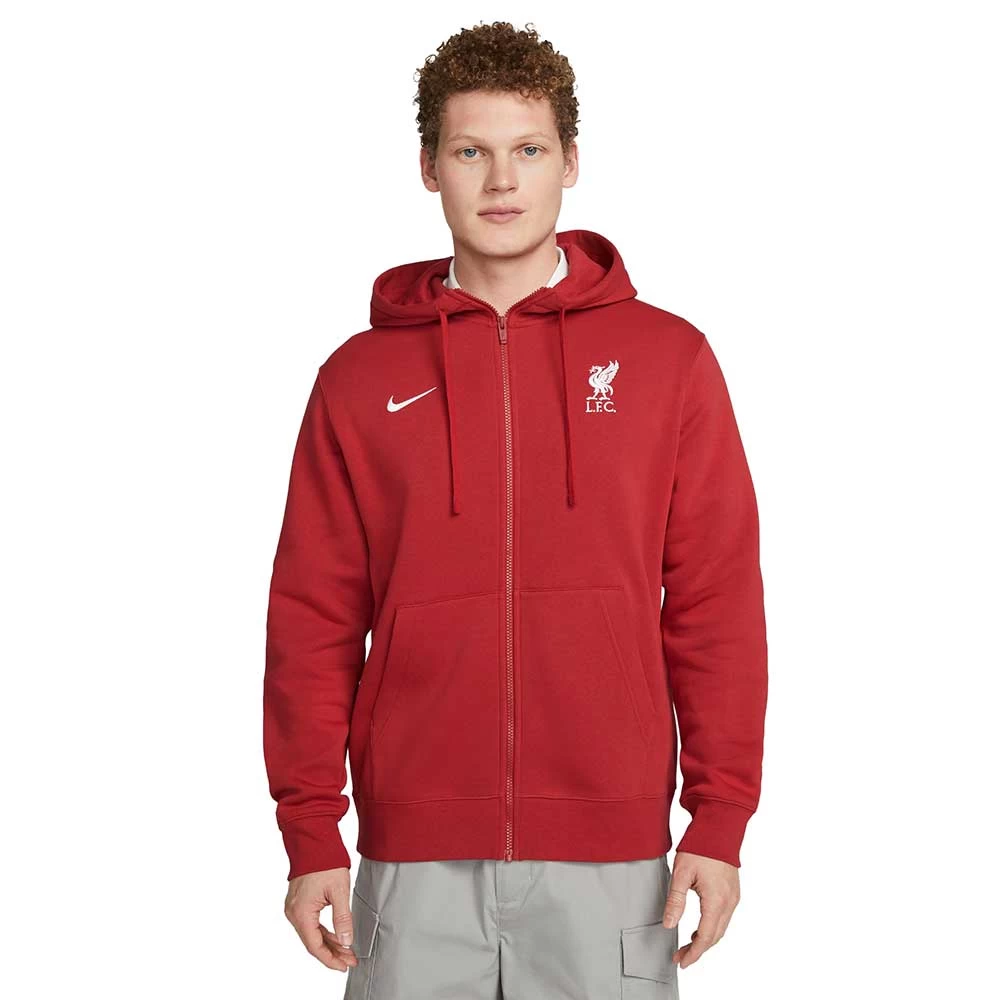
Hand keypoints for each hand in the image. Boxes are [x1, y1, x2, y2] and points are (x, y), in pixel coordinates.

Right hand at [284, 867, 358, 970]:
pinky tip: (336, 936)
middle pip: (312, 942)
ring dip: (328, 943)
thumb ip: (342, 919)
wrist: (313, 841)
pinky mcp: (298, 903)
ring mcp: (294, 908)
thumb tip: (346, 941)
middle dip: (332, 953)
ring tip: (346, 950)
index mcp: (301, 913)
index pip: (315, 946)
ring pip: (311, 934)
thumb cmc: (325, 862)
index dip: (330, 959)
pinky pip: (310, 924)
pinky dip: (323, 932)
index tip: (344, 965)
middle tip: (350, 960)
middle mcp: (293, 913)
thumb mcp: (339, 891)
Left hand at [662, 851, 739, 968]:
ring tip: (688, 944)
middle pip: (715, 937)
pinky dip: (712, 927)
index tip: (681, 961)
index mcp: (717, 900)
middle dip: (698, 950)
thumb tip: (668, 925)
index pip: (705, 937)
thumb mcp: (681, 873)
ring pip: (721, 928)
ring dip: (706, 939)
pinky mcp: (733, 892)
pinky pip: (724, 917)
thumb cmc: (699, 847)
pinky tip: (700, 927)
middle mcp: (729, 902)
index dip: (693, 953)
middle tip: (681, 956)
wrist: (719, 828)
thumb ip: (675, 901)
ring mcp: (734, 897)